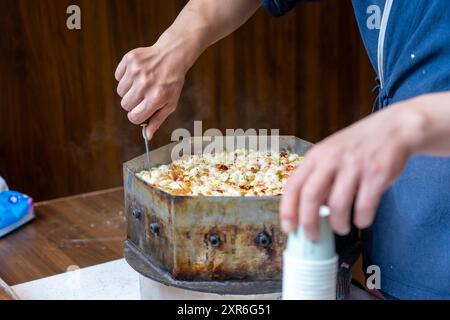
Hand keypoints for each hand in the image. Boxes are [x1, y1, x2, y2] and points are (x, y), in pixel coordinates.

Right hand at [115, 37, 187, 138]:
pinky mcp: (129, 59)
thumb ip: (157, 120)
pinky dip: (125, 77)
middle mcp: (145, 84)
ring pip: (120, 92)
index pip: (134, 117)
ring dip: (129, 90)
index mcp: (156, 98)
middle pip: (125, 105)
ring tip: (142, 82)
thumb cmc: (172, 83)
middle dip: (133, 103)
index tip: (141, 110)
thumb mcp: (170, 103)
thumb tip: (146, 137)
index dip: (137, 116)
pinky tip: (138, 73)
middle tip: (143, 95)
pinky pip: (118, 77)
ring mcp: (136, 71)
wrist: (172, 55)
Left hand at [280, 99, 426, 238]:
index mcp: (316, 155)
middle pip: (311, 196)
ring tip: (341, 228)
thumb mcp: (331, 154)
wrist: (394, 128)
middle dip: (309, 223)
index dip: (288, 210)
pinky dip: (361, 219)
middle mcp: (332, 159)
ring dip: (338, 224)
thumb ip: (318, 178)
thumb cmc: (358, 146)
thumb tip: (309, 210)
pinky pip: (364, 206)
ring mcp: (354, 166)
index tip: (288, 228)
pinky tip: (361, 220)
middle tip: (313, 237)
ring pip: (337, 205)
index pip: (293, 185)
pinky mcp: (377, 174)